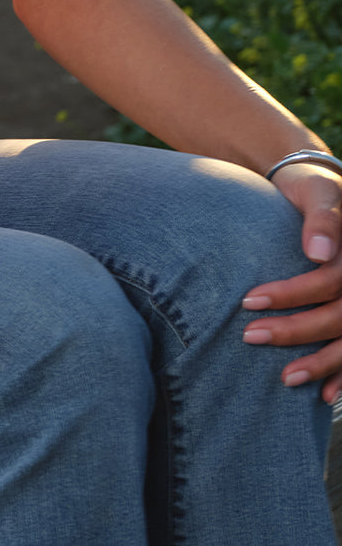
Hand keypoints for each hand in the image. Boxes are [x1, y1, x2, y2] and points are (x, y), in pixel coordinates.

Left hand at [240, 161, 341, 402]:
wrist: (317, 186)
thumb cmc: (312, 188)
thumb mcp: (316, 191)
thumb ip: (320, 218)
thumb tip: (318, 254)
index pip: (330, 281)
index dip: (292, 295)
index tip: (248, 301)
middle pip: (339, 316)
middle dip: (296, 332)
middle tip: (251, 337)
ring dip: (322, 363)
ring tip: (287, 379)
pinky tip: (326, 395)